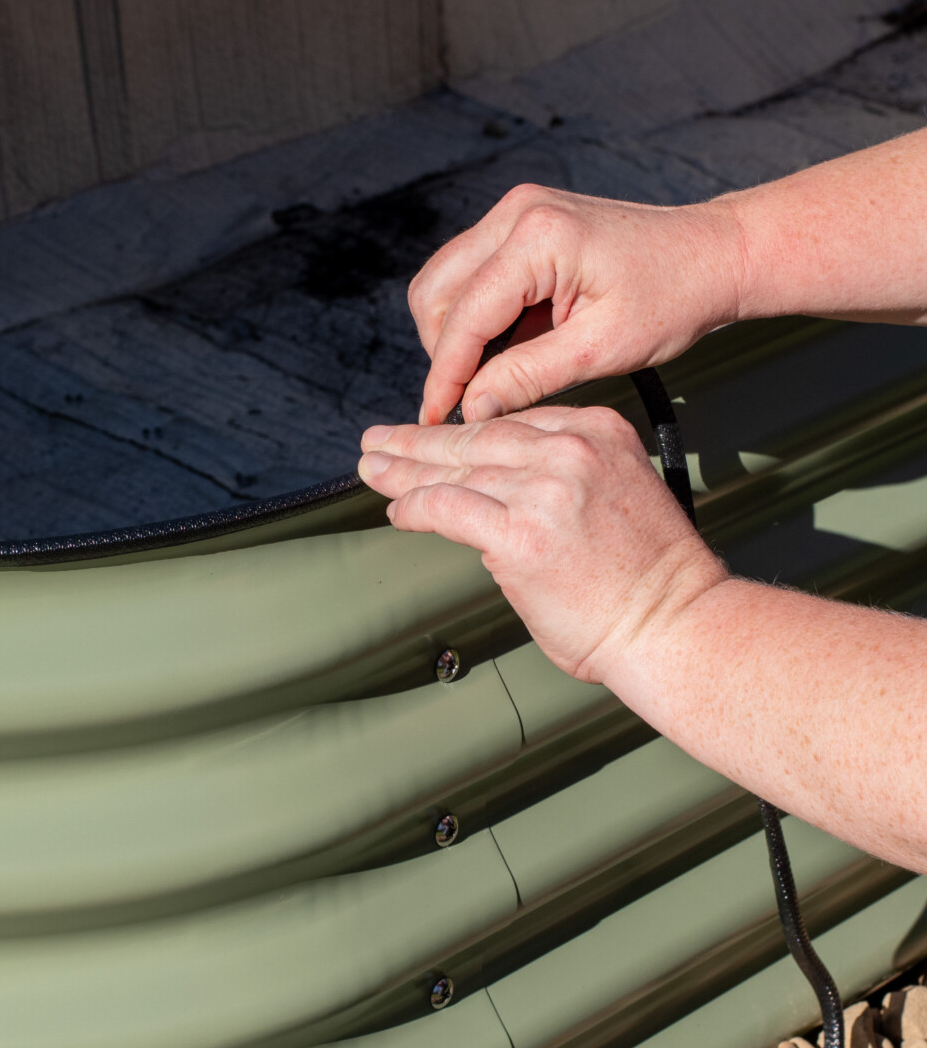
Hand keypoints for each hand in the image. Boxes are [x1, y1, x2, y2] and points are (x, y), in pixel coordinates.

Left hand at [358, 407, 724, 682]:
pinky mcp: (520, 533)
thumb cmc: (652, 582)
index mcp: (600, 432)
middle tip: (379, 440)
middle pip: (475, 437)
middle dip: (417, 441)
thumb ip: (566, 480)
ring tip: (371, 469)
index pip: (513, 421)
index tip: (433, 434)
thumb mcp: (620, 495)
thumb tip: (507, 494)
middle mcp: (572, 450)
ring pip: (454, 470)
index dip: (464, 430)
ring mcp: (544, 488)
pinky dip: (415, 508)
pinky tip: (397, 510)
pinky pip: (448, 508)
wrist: (675, 626)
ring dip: (402, 471)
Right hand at [409, 184, 744, 423]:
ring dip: (457, 334)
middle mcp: (518, 212)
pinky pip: (474, 274)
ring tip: (492, 377)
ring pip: (446, 282)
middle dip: (443, 352)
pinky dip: (478, 317)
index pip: (462, 317)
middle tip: (468, 400)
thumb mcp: (600, 351)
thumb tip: (472, 408)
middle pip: (435, 292)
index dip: (444, 377)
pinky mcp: (524, 223)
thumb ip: (526, 377)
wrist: (714, 255)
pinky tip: (507, 350)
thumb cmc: (674, 297)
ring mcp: (518, 212)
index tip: (434, 421)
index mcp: (538, 237)